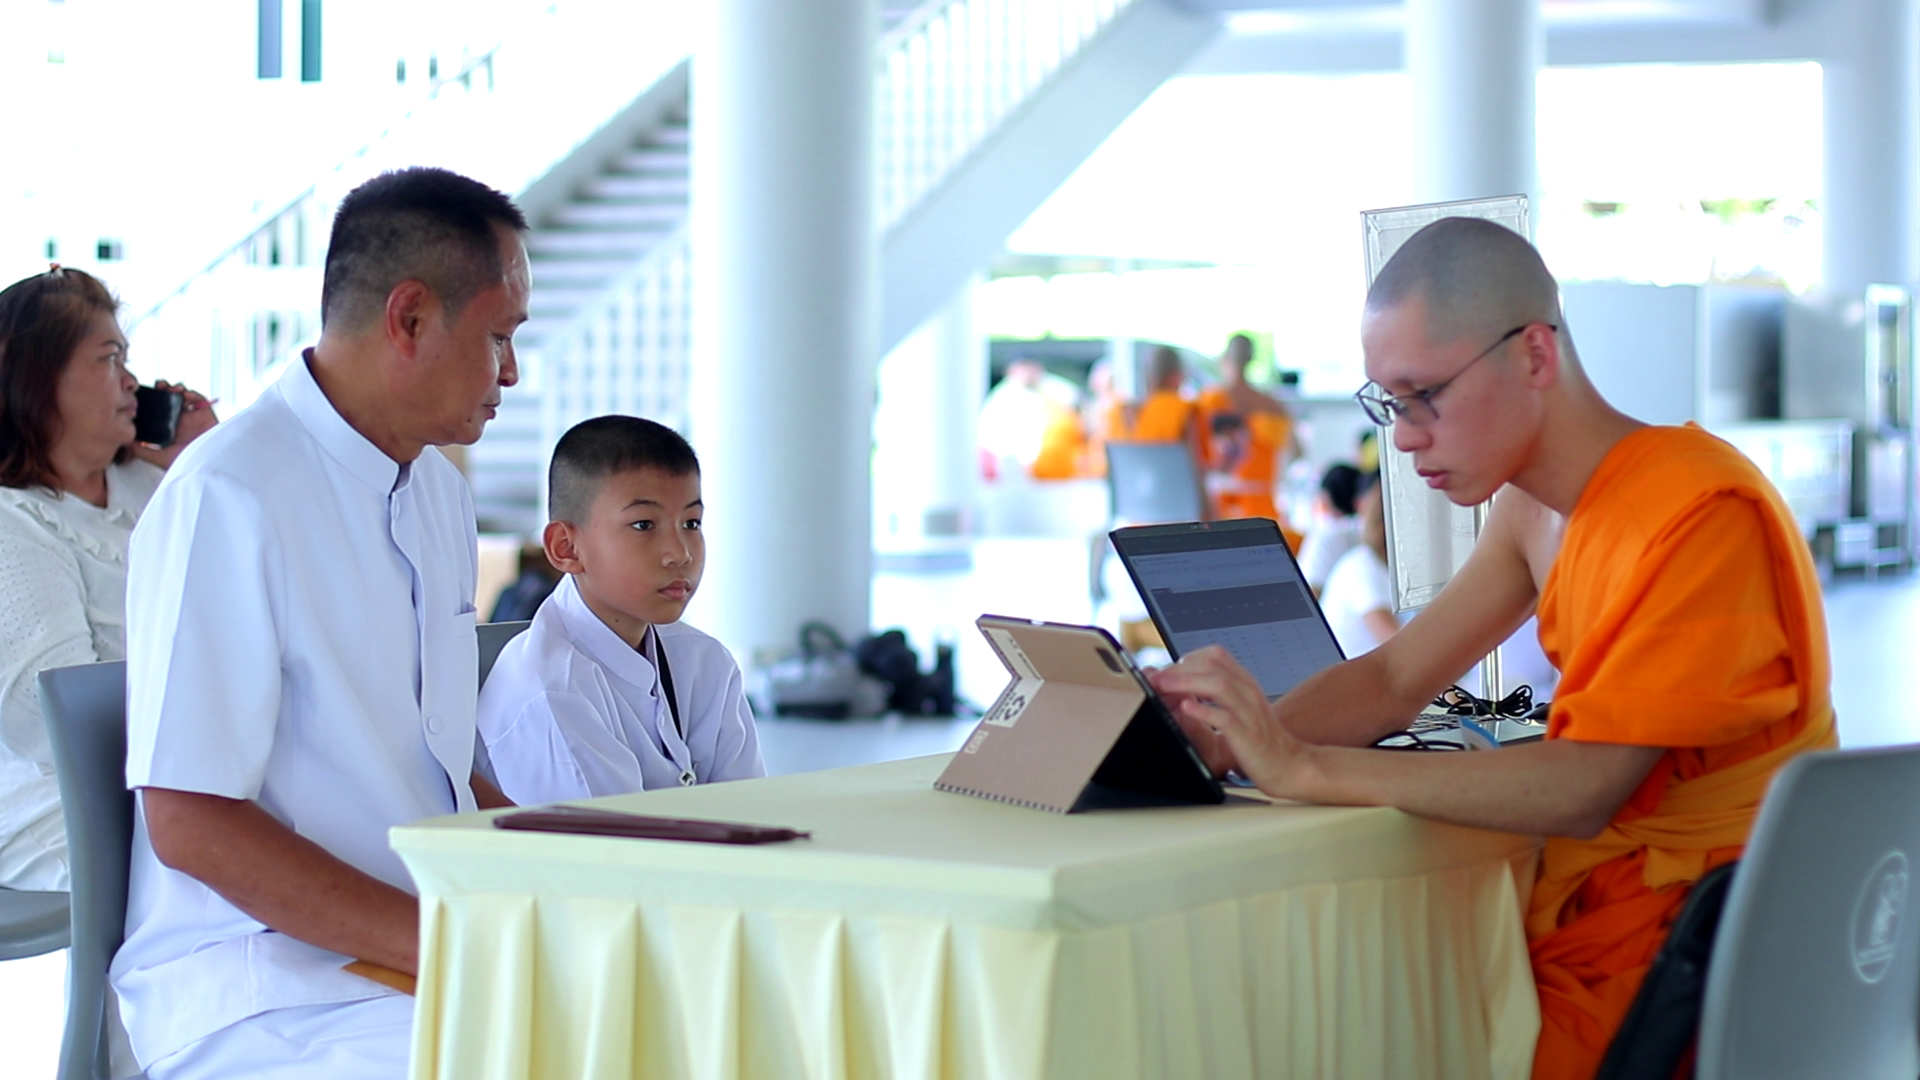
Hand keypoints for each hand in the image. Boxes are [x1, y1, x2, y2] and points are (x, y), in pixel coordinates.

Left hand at [130, 381, 218, 469]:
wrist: (204, 463)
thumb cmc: (182, 462)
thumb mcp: (155, 456)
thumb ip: (138, 448)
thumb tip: (123, 440)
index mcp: (168, 429)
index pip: (158, 409)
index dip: (153, 399)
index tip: (146, 394)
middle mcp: (180, 421)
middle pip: (170, 399)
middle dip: (164, 390)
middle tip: (160, 387)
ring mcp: (193, 417)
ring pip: (183, 397)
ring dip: (177, 390)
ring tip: (173, 389)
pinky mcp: (205, 414)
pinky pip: (199, 399)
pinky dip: (192, 394)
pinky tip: (186, 395)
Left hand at [1149, 645, 1313, 798]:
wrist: (1288, 766)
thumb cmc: (1259, 741)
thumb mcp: (1238, 711)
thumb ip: (1213, 696)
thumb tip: (1178, 688)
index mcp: (1245, 684)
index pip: (1216, 656)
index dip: (1188, 658)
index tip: (1166, 670)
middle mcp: (1248, 693)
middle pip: (1214, 666)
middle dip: (1180, 669)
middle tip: (1156, 677)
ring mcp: (1249, 713)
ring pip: (1219, 685)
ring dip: (1187, 682)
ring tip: (1163, 686)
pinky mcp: (1248, 735)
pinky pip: (1226, 718)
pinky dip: (1204, 711)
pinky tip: (1186, 708)